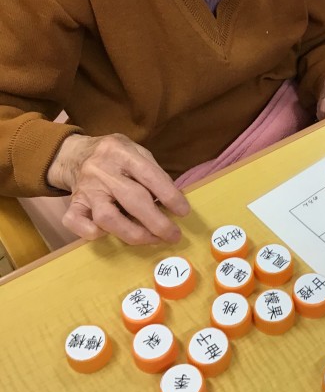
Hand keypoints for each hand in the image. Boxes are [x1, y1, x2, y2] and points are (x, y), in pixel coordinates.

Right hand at [47, 133, 190, 244]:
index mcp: (121, 152)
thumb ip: (154, 172)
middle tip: (174, 235)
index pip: (149, 175)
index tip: (184, 212)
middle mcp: (102, 170)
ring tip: (152, 240)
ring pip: (107, 218)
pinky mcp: (73, 204)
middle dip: (157, 222)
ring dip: (133, 233)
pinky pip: (77, 223)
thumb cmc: (115, 156)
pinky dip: (93, 233)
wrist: (76, 154)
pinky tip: (110, 234)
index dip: (169, 196)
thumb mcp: (136, 151)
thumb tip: (174, 201)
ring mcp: (85, 189)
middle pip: (132, 199)